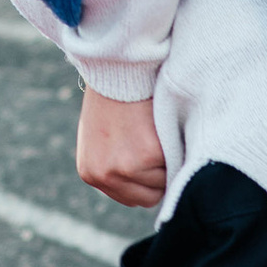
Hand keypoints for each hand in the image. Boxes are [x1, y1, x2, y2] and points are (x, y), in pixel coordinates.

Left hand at [77, 86, 166, 210]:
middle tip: (157, 145)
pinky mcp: (150, 153)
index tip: (152, 160)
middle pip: (148, 197)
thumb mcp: (101, 137)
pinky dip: (176, 148)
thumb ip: (114, 163)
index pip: (131, 198)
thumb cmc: (113, 98)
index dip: (147, 180)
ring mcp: (127, 167)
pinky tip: (164, 127)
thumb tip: (138, 185)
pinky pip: (175, 164)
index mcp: (91, 173)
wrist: (117, 68)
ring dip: (167, 162)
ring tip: (157, 134)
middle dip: (158, 175)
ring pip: (164, 182)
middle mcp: (106, 175)